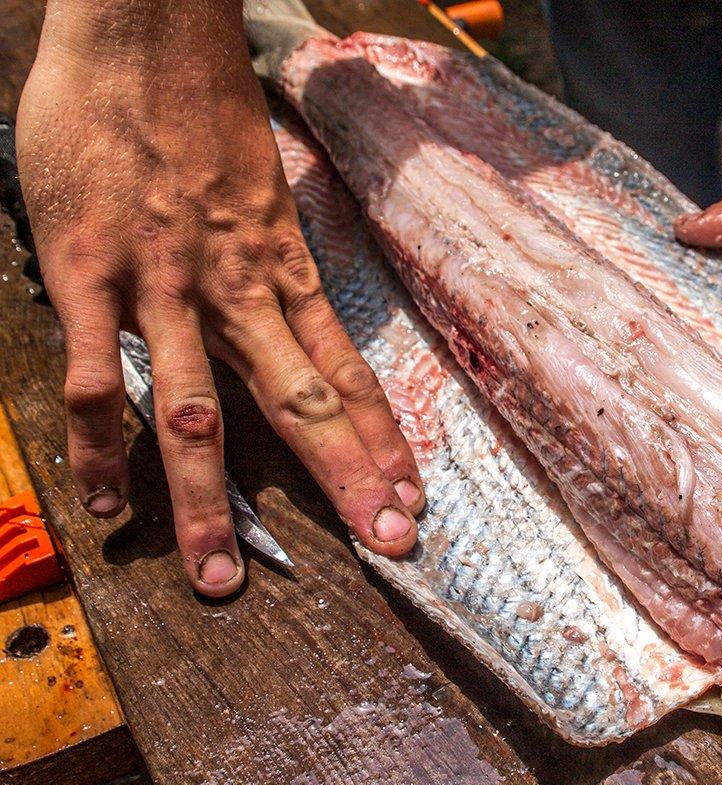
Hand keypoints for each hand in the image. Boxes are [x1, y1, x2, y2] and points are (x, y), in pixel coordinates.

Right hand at [18, 0, 423, 595]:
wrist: (146, 33)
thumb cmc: (203, 112)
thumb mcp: (261, 195)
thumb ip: (266, 265)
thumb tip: (279, 317)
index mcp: (284, 269)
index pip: (347, 371)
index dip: (381, 439)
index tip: (409, 496)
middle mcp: (240, 289)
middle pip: (304, 401)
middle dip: (345, 479)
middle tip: (384, 544)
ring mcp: (166, 284)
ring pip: (198, 409)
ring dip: (210, 499)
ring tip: (221, 575)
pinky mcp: (92, 271)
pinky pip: (94, 373)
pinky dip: (100, 441)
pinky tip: (109, 500)